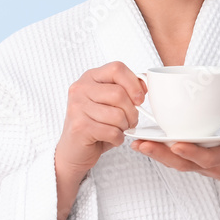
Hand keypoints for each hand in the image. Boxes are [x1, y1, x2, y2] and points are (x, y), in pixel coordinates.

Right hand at [55, 61, 145, 180]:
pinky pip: (112, 131)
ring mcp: (77, 107)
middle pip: (119, 94)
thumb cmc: (97, 124)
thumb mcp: (112, 102)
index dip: (134, 84)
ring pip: (117, 115)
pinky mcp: (79, 127)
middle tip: (130, 121)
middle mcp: (80, 88)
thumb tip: (145, 83)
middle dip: (132, 112)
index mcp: (90, 77)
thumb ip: (127, 89)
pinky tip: (112, 138)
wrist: (74, 150)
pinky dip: (118, 138)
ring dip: (125, 127)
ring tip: (119, 129)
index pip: (117, 69)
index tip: (139, 99)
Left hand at [134, 121, 219, 219]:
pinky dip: (159, 153)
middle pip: (182, 162)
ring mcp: (202, 165)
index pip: (208, 157)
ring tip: (136, 142)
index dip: (192, 152)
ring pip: (175, 162)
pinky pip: (175, 159)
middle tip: (141, 143)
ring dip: (155, 154)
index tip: (177, 143)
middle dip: (161, 154)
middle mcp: (210, 164)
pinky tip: (144, 143)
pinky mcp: (196, 162)